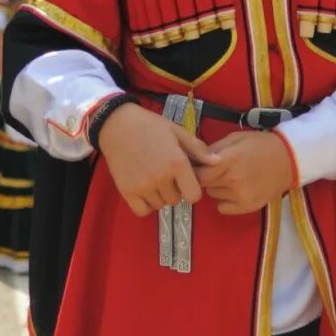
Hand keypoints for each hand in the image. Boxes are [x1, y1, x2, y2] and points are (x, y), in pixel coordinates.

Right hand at [95, 103, 219, 216]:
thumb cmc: (150, 126)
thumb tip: (218, 163)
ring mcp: (143, 186)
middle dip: (174, 189)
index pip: (194, 196)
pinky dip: (145, 204)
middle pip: (176, 200)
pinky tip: (144, 190)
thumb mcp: (177, 132)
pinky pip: (143, 211)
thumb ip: (198, 149)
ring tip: (153, 178)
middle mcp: (161, 178)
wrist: (117, 124)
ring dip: (160, 196)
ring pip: (160, 205)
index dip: (192, 189)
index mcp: (177, 163)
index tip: (185, 180)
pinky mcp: (127, 192)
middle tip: (165, 174)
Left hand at [196, 130, 296, 214]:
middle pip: (204, 185)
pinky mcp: (248, 207)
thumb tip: (195, 159)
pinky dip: (224, 200)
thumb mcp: (235, 138)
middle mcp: (234, 180)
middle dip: (205, 177)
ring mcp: (241, 196)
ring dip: (216, 187)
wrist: (289, 159)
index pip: (198, 174)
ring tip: (229, 177)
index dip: (194, 169)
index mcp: (229, 160)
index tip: (197, 166)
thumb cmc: (260, 145)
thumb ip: (213, 149)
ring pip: (213, 195)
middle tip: (215, 170)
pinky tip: (234, 190)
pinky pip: (222, 208)